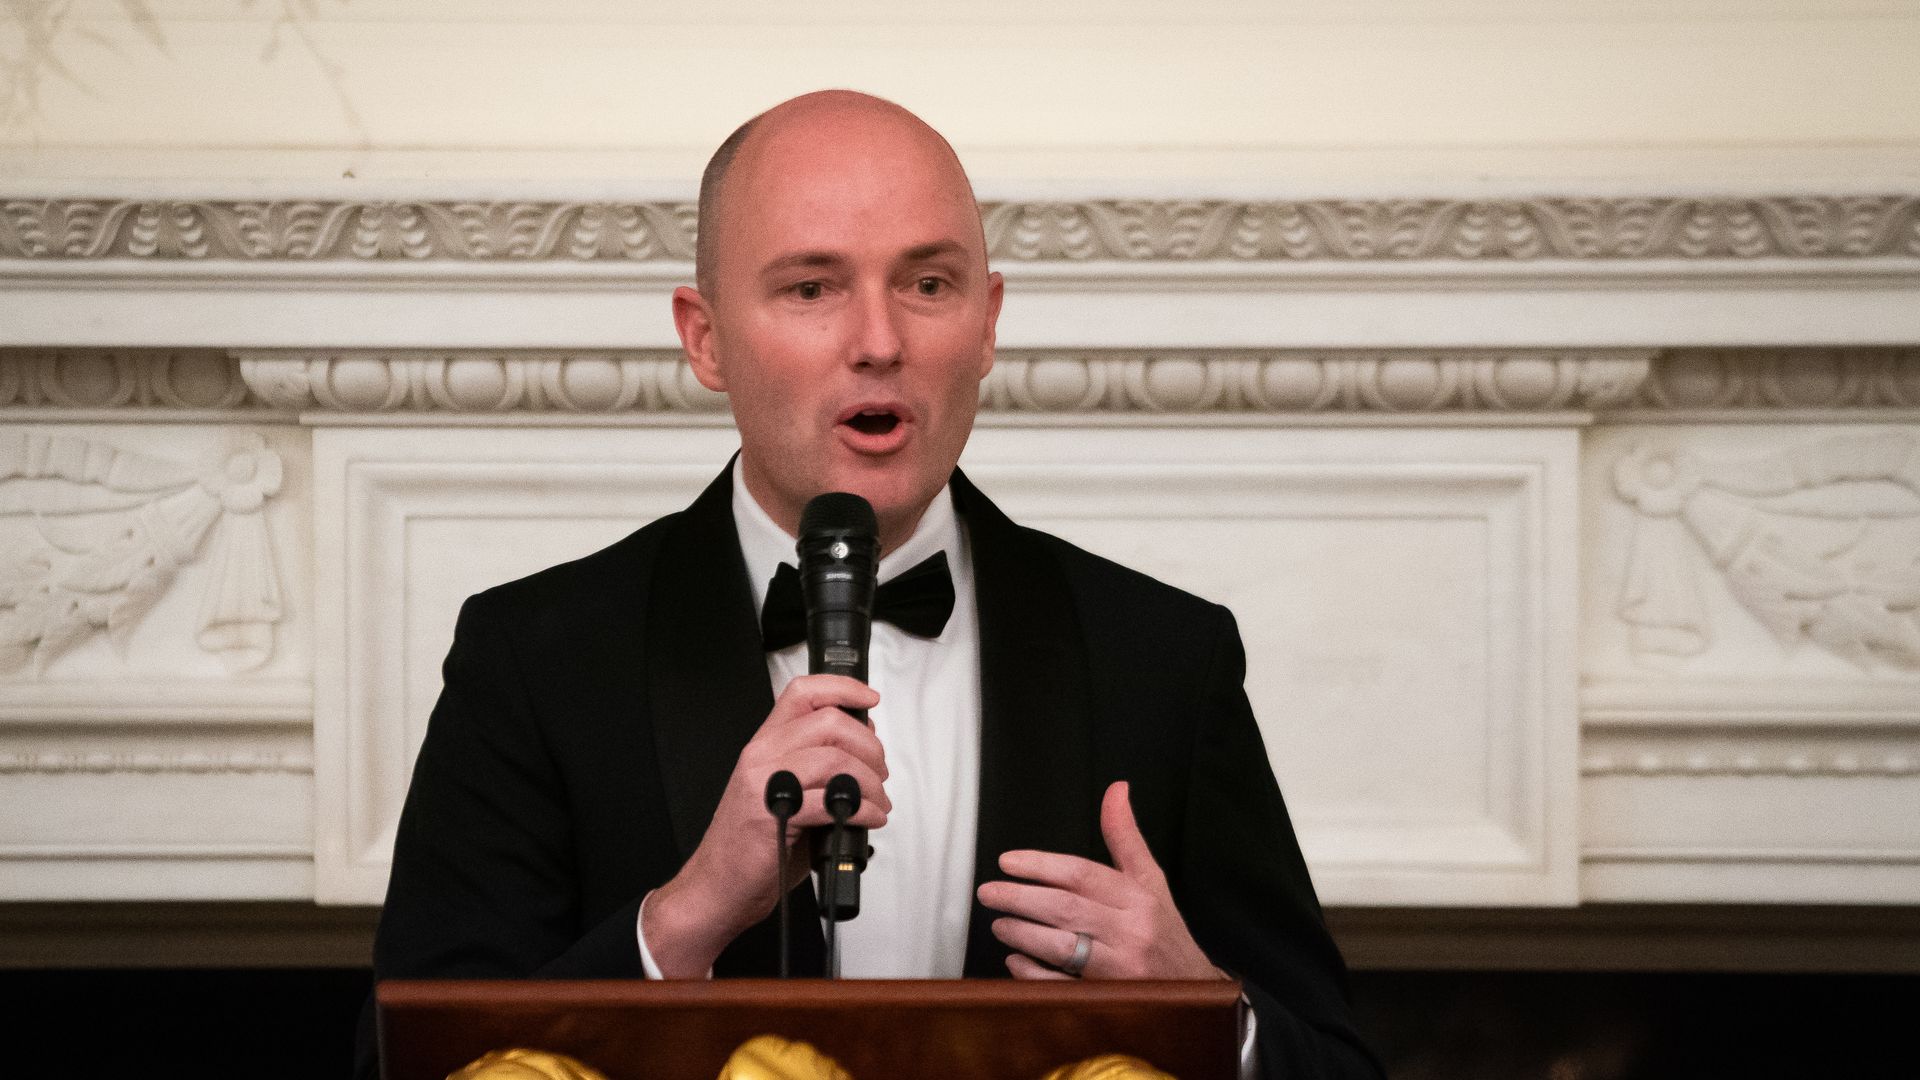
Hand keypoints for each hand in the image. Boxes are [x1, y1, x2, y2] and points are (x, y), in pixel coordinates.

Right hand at [643, 674, 888, 975]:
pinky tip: (869, 818)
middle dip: (869, 746)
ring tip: (877, 802)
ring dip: (871, 782)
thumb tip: (863, 742)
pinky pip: (831, 801)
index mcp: (765, 743)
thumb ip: (816, 762)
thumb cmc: (755, 842)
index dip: (843, 688)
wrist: (718, 885)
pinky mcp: (772, 816)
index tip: (869, 700)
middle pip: (829, 722)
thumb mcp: (786, 789)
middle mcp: (762, 755)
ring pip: (835, 759)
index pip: (803, 692)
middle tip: (879, 772)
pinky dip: (863, 809)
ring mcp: (764, 784)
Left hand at [977, 781, 1225, 980]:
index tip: (1008, 862)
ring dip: (1022, 933)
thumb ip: (1126, 836)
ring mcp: (1119, 969)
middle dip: (1020, 898)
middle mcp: (1130, 930)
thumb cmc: (1163, 929)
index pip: (1082, 874)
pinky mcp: (1107, 999)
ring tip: (999, 923)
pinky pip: (1061, 986)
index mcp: (1138, 898)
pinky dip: (1033, 973)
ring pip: (1060, 946)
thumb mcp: (1150, 880)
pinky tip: (1016, 961)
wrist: (1194, 988)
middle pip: (1065, 908)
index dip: (1040, 865)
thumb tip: (1116, 789)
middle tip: (988, 892)